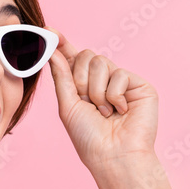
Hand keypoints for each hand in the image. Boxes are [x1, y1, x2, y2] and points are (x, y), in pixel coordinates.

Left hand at [46, 28, 158, 176]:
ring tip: (104, 112)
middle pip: (87, 56)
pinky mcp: (139, 85)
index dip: (62, 45)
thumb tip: (51, 49)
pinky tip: (120, 111)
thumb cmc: (89, 139)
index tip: (50, 32)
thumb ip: (61, 76)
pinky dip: (114, 95)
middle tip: (86, 101)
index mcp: (84, 87)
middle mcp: (104, 82)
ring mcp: (122, 82)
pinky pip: (119, 73)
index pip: (73, 59)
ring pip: (101, 62)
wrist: (114, 157)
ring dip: (96, 91)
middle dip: (81, 79)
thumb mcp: (68, 106)